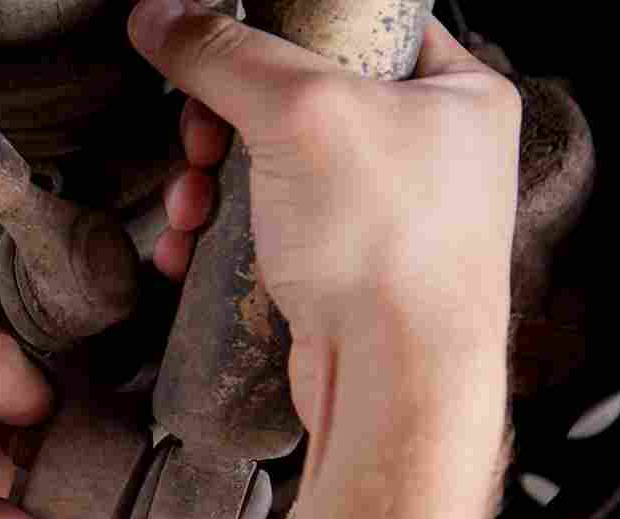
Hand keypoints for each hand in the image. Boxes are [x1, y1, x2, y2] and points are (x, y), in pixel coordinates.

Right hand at [129, 1, 519, 432]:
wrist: (394, 381)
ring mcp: (383, 219)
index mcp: (456, 93)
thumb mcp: (298, 114)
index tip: (229, 53)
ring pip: (270, 173)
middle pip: (298, 102)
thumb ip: (223, 54)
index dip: (286, 32)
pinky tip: (192, 250)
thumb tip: (163, 17)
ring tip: (190, 208)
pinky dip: (219, 239)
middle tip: (201, 141)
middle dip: (224, 126)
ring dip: (209, 187)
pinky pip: (264, 234)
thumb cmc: (390, 253)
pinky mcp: (341, 274)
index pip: (363, 26)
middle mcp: (428, 152)